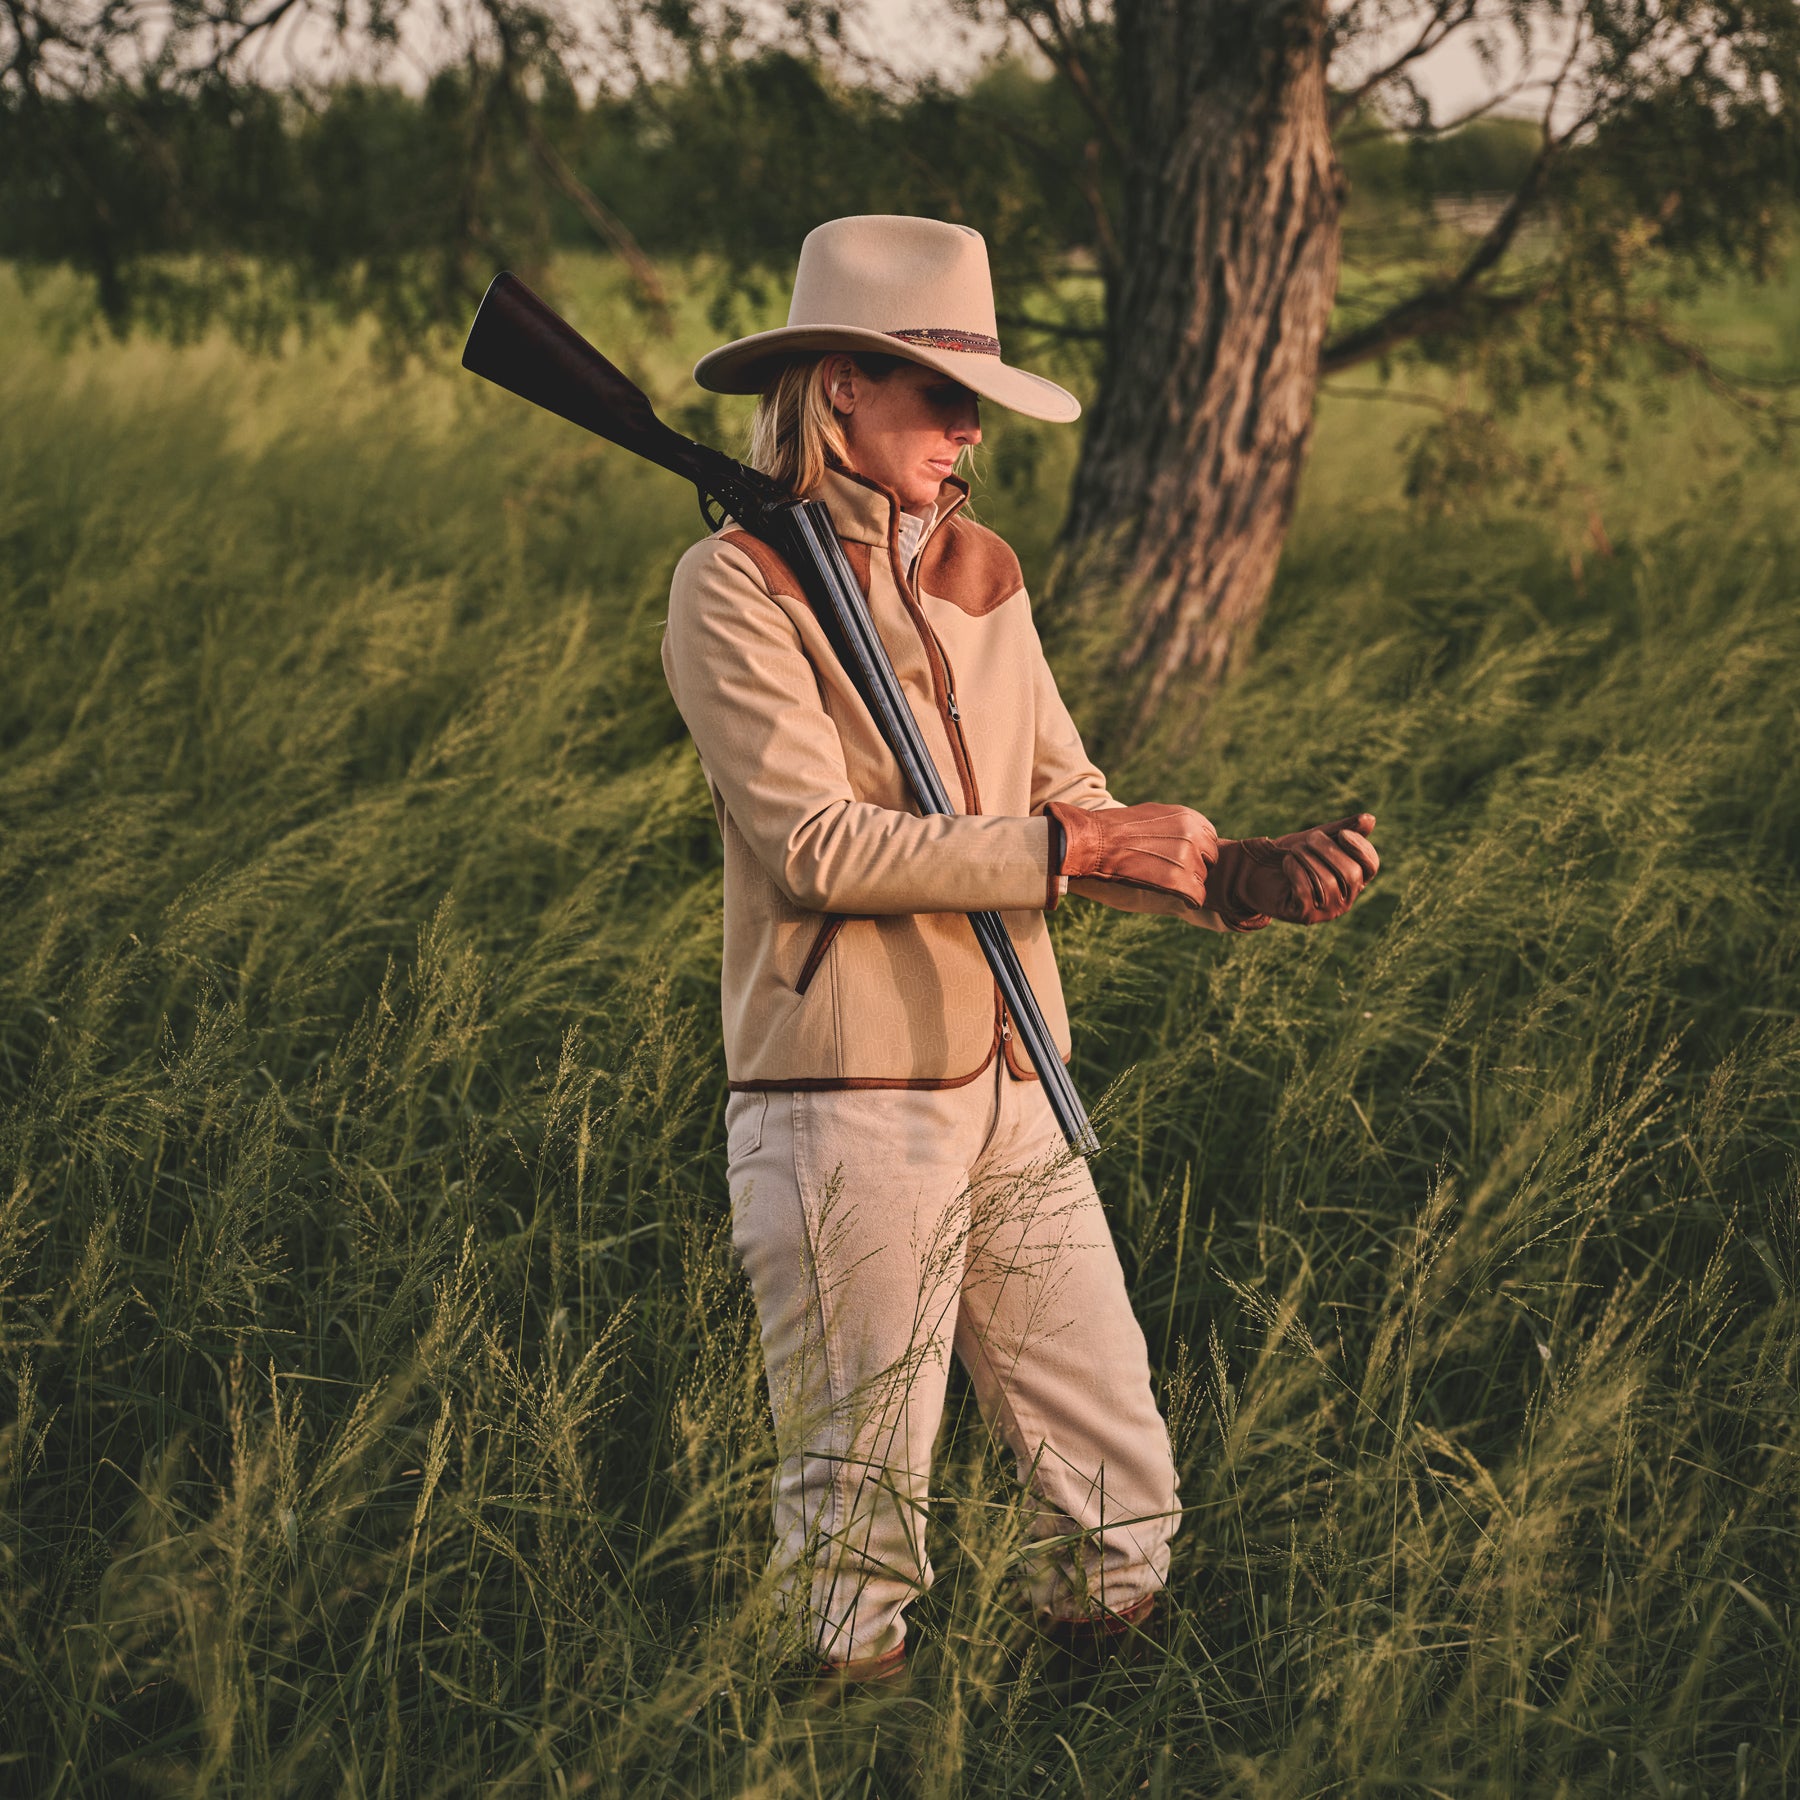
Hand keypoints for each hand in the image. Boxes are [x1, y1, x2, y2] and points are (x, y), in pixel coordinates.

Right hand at [1046, 800, 1218, 911]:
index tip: (1180, 858)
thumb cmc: (1115, 828)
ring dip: (1187, 884)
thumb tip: (1186, 835)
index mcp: (1189, 817)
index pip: (1210, 840)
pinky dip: (1188, 901)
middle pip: (1209, 861)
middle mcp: (1193, 836)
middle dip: (1195, 868)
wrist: (1094, 842)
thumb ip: (1175, 825)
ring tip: (1164, 883)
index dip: (1197, 851)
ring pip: (1202, 880)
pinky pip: (1197, 898)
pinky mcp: (1178, 882)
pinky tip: (1176, 899)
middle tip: (1171, 872)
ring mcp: (1187, 859)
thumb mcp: (1152, 814)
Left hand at [1207, 812, 1378, 929]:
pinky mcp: (1304, 916)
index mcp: (1354, 878)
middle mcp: (1345, 899)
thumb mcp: (1318, 837)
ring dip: (1307, 859)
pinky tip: (1287, 863)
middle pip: (1351, 874)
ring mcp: (1326, 911)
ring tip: (1293, 852)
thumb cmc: (1290, 854)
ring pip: (1327, 883)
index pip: (1371, 865)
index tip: (1342, 833)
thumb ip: (1343, 829)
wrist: (1254, 869)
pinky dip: (1295, 870)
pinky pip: (1306, 891)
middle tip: (1306, 841)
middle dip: (1327, 850)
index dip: (1361, 848)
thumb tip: (1370, 819)